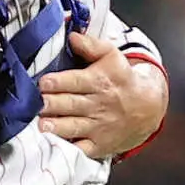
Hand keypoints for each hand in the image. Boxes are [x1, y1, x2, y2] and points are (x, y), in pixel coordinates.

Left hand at [38, 32, 167, 159]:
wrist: (148, 108)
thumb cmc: (122, 79)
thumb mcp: (112, 56)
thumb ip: (91, 45)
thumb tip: (72, 36)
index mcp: (98, 82)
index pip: (76, 82)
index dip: (59, 82)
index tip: (43, 83)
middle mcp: (97, 105)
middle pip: (71, 104)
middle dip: (53, 104)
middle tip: (37, 104)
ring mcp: (98, 126)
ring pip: (75, 126)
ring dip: (58, 126)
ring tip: (42, 125)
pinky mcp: (98, 144)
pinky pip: (84, 148)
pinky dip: (71, 148)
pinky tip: (56, 147)